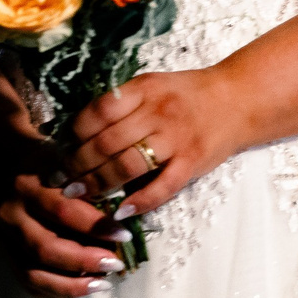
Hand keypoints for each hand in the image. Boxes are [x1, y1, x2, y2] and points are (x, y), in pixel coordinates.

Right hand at [0, 172, 133, 297]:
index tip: (124, 235)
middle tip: (115, 264)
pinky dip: (58, 292)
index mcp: (28, 187)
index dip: (95, 227)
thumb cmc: (53, 169)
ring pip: (34, 273)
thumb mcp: (70, 166)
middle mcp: (11, 214)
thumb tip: (124, 215)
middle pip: (46, 248)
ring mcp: (6, 240)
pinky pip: (30, 284)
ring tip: (102, 284)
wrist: (12, 171)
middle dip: (85, 260)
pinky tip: (84, 288)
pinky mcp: (8, 257)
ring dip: (72, 285)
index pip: (63, 210)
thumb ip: (90, 186)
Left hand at [62, 66, 254, 219]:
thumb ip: (122, 104)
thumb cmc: (187, 93)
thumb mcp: (152, 85)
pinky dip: (140, 201)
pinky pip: (162, 186)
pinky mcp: (192, 162)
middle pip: (107, 142)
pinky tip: (120, 211)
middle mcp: (158, 113)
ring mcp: (176, 139)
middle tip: (59, 178)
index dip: (75, 132)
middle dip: (78, 163)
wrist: (238, 99)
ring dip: (99, 183)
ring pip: (128, 165)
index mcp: (145, 89)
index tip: (60, 147)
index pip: (99, 110)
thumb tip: (79, 129)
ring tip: (80, 194)